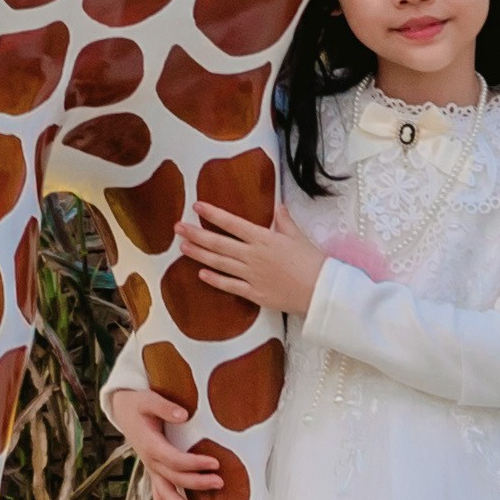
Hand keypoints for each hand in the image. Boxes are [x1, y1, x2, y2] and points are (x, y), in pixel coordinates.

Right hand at [100, 379, 245, 499]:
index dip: (195, 463)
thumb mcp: (148, 399)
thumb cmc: (138, 404)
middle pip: (174, 479)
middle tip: (219, 482)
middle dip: (197, 483)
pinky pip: (158, 495)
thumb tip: (184, 415)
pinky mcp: (153, 472)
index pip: (175, 460)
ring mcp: (151, 469)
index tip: (215, 463)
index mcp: (150, 445)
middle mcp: (150, 461)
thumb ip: (165, 407)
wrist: (122, 410)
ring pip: (164, 494)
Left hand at [170, 198, 328, 316]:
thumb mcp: (298, 237)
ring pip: (219, 263)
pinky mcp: (254, 293)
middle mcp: (253, 255)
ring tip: (182, 247)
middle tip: (177, 228)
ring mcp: (251, 275)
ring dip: (199, 254)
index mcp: (263, 238)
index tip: (197, 207)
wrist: (321, 291)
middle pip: (218, 243)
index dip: (213, 214)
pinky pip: (229, 286)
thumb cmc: (313, 262)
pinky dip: (214, 279)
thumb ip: (284, 221)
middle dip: (196, 234)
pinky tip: (201, 273)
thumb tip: (278, 206)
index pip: (232, 223)